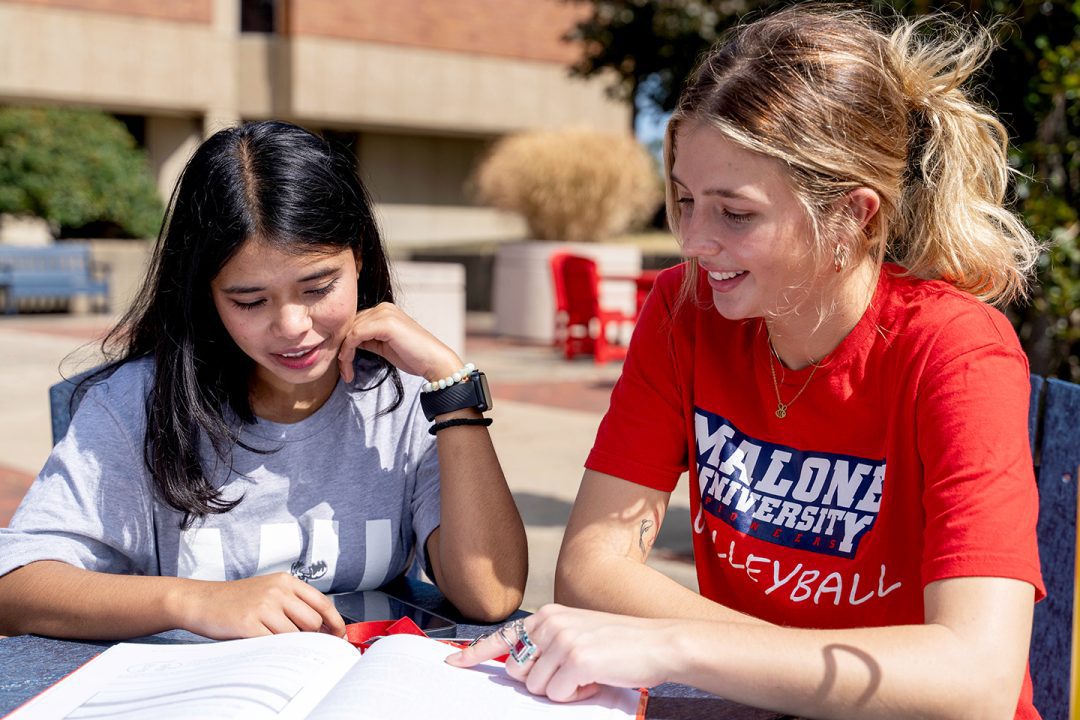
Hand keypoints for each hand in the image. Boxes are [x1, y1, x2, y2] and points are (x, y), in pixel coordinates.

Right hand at [174, 573, 345, 639]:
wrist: (201, 600)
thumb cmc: (236, 600)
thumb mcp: (269, 591)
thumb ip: (294, 604)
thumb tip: (323, 628)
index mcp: (286, 581)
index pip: (323, 603)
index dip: (335, 623)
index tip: (339, 636)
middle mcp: (278, 591)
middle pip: (313, 622)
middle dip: (311, 637)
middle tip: (301, 643)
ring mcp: (264, 606)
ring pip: (296, 635)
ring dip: (289, 644)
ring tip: (273, 639)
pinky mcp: (249, 623)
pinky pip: (275, 644)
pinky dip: (274, 649)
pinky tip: (264, 644)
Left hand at [337, 302, 461, 383]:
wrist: (434, 361)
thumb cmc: (414, 357)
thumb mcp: (385, 346)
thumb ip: (368, 340)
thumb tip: (349, 343)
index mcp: (385, 310)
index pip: (355, 322)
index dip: (345, 342)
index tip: (344, 364)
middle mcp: (383, 307)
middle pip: (349, 325)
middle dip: (342, 348)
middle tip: (343, 370)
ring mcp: (384, 313)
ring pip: (350, 331)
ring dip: (343, 353)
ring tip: (346, 372)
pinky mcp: (385, 324)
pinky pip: (355, 336)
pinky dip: (348, 351)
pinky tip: (348, 365)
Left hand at [446, 604, 676, 701]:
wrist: (660, 642)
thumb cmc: (621, 644)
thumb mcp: (578, 634)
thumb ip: (548, 645)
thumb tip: (516, 669)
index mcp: (548, 615)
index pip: (503, 636)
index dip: (475, 652)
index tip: (454, 662)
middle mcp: (550, 623)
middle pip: (517, 672)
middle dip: (541, 681)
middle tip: (575, 672)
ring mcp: (561, 640)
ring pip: (536, 687)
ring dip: (561, 690)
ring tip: (590, 673)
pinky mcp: (576, 659)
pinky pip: (558, 694)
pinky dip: (577, 695)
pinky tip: (597, 678)